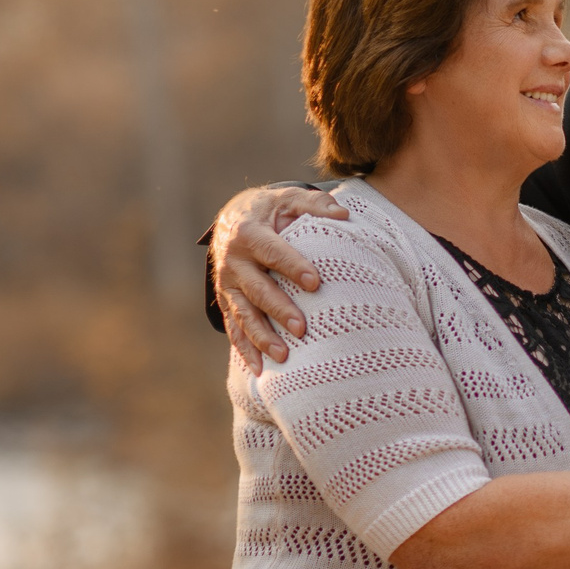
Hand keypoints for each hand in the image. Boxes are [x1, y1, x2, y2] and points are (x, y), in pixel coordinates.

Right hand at [212, 184, 346, 368]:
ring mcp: (227, 284)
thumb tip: (344, 214)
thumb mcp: (288, 199)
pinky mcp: (225, 300)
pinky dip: (245, 348)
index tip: (315, 283)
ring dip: (261, 337)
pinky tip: (260, 369)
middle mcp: (233, 261)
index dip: (293, 266)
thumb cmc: (270, 210)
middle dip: (279, 310)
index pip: (272, 252)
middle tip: (303, 329)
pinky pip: (234, 327)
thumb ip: (315, 204)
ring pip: (243, 314)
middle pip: (257, 290)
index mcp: (249, 234)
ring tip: (283, 356)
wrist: (232, 217)